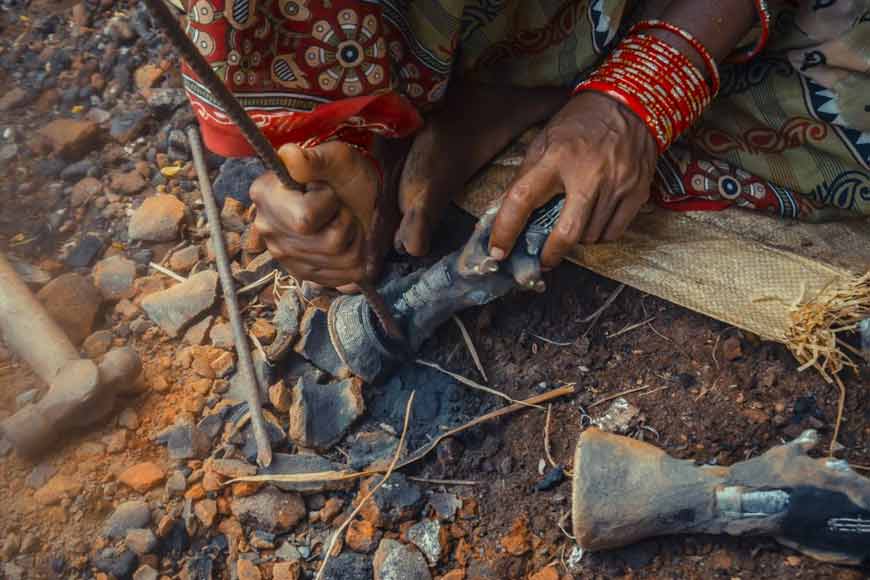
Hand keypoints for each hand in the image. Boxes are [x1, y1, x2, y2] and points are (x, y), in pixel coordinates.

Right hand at [250, 141, 379, 289]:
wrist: (356, 193)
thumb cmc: (344, 172)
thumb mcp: (335, 158)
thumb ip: (313, 158)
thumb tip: (289, 155)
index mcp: (265, 195)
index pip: (306, 220)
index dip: (329, 204)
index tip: (327, 190)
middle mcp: (267, 229)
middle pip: (328, 244)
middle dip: (346, 223)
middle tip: (339, 207)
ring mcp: (283, 255)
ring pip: (340, 260)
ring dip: (355, 239)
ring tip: (344, 222)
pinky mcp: (302, 273)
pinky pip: (344, 277)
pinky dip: (355, 258)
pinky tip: (346, 241)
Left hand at [488, 91, 656, 269]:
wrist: (631, 103)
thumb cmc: (581, 123)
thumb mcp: (545, 140)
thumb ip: (526, 175)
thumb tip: (504, 210)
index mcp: (557, 157)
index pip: (523, 198)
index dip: (506, 229)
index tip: (498, 250)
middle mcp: (588, 173)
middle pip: (567, 233)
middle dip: (550, 255)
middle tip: (541, 260)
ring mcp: (616, 184)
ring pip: (590, 237)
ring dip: (575, 240)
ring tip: (571, 224)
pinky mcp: (637, 192)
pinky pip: (613, 232)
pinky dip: (598, 234)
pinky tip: (592, 221)